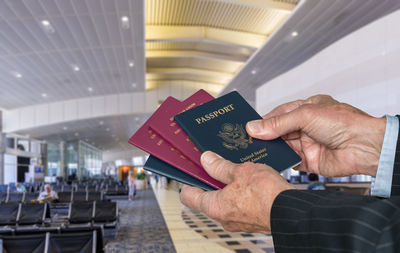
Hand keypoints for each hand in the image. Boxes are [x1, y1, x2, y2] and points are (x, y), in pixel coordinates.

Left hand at [180, 151, 293, 233]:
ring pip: (225, 202)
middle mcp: (224, 218)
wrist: (292, 212)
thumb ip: (220, 166)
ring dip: (228, 187)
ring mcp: (238, 221)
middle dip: (210, 182)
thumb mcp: (240, 172)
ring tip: (234, 170)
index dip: (188, 183)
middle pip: (207, 199)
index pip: (189, 197)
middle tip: (214, 165)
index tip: (190, 172)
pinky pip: (240, 206)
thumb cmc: (267, 195)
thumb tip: (207, 160)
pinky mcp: (252, 220)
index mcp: (215, 207)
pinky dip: (241, 194)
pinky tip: (249, 180)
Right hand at [246, 95, 385, 176]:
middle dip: (263, 136)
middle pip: (277, 131)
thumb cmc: (344, 122)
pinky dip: (278, 162)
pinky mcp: (308, 161)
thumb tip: (254, 127)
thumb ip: (278, 123)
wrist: (364, 146)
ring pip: (281, 147)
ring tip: (250, 152)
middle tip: (244, 141)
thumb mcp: (305, 115)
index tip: (246, 126)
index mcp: (306, 109)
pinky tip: (266, 162)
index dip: (263, 120)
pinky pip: (288, 161)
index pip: (278, 114)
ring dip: (269, 149)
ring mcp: (306, 144)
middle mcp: (305, 126)